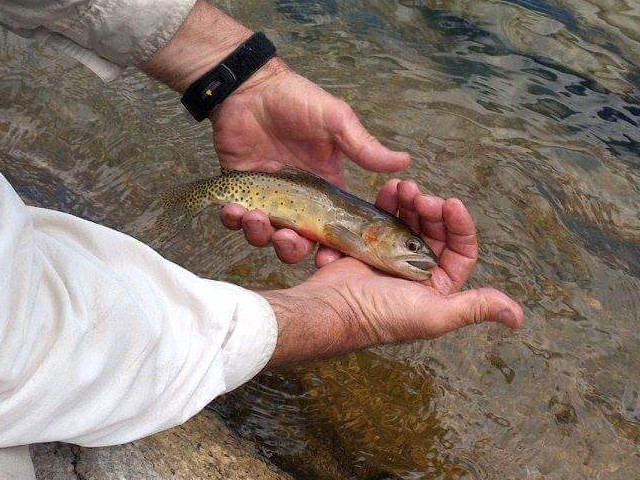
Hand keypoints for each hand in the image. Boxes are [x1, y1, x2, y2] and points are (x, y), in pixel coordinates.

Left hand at [217, 58, 409, 263]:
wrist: (249, 87)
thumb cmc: (296, 100)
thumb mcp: (336, 121)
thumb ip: (364, 147)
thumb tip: (406, 161)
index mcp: (326, 189)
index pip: (334, 229)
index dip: (333, 249)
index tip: (328, 257)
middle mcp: (298, 200)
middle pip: (299, 242)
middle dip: (292, 248)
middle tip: (286, 238)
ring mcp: (268, 198)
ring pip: (266, 236)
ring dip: (260, 235)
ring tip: (254, 217)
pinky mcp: (240, 193)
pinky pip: (236, 219)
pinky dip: (234, 221)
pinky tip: (234, 210)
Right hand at [263, 180, 522, 366]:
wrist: (333, 309)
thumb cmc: (384, 315)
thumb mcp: (435, 314)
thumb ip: (474, 307)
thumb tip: (517, 317)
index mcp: (437, 287)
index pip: (461, 250)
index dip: (460, 225)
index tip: (451, 203)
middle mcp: (418, 271)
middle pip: (435, 230)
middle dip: (431, 208)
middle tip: (422, 196)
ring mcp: (393, 256)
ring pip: (411, 220)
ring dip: (411, 201)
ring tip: (404, 188)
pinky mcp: (369, 244)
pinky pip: (385, 216)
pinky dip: (389, 202)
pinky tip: (389, 191)